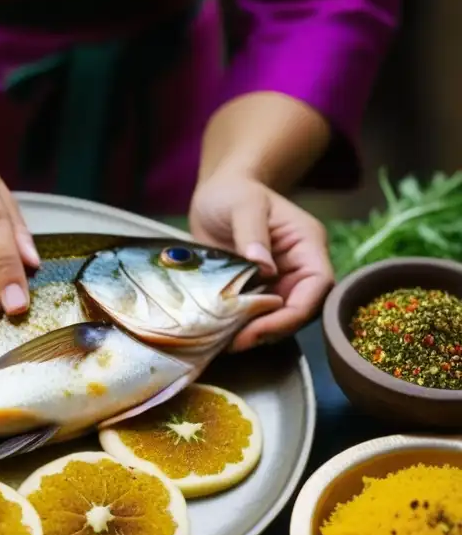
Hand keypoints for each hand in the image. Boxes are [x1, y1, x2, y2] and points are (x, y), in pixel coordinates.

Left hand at [188, 175, 333, 351]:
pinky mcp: (255, 291)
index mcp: (307, 246)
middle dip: (272, 329)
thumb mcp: (243, 204)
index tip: (263, 326)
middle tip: (238, 342)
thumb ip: (252, 232)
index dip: (294, 312)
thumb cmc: (234, 192)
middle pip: (300, 310)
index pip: (318, 286)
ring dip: (255, 333)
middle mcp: (298, 268)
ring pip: (277, 318)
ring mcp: (277, 282)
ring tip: (226, 342)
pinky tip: (220, 334)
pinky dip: (240, 327)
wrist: (216, 195)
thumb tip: (264, 267)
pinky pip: (254, 315)